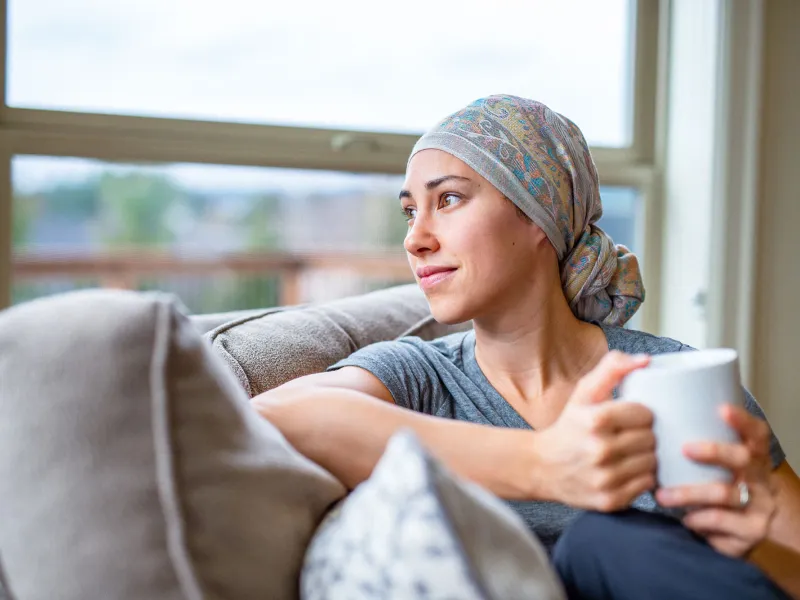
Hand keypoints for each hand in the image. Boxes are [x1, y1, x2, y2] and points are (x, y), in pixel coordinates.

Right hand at [533, 351, 656, 511]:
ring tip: (630, 452)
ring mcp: (606, 478)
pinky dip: (641, 477)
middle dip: (644, 435)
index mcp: (595, 419)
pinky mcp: (610, 500)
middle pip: (651, 439)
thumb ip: (612, 368)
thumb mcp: (584, 392)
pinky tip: (627, 470)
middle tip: (631, 435)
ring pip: (652, 463)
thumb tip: (646, 360)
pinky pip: (646, 485)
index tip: (632, 417)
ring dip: (646, 457)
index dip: (642, 414)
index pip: (646, 414)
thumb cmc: (569, 426)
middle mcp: (600, 450)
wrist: (541, 466)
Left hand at [655, 404, 776, 557]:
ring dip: (689, 494)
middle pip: (742, 459)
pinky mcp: (750, 533)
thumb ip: (704, 444)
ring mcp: (759, 507)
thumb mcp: (724, 464)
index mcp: (755, 456)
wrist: (753, 525)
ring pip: (725, 494)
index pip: (756, 432)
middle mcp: (761, 479)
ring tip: (662, 496)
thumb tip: (656, 420)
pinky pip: (721, 524)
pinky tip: (685, 518)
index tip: (721, 409)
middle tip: (684, 448)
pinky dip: (698, 520)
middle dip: (714, 451)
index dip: (742, 420)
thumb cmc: (725, 483)